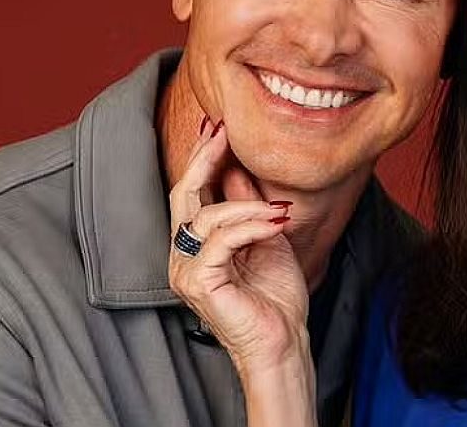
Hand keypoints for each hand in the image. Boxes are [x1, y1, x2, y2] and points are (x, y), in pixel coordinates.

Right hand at [167, 118, 310, 375]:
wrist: (283, 340)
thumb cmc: (276, 297)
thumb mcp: (266, 237)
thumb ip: (248, 206)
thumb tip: (239, 167)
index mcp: (196, 244)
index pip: (191, 193)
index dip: (202, 157)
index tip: (218, 127)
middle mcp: (183, 255)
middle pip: (184, 194)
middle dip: (205, 158)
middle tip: (225, 131)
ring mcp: (186, 270)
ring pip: (209, 216)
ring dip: (250, 206)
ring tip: (281, 213)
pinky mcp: (198, 282)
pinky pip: (222, 240)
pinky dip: (253, 226)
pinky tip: (278, 224)